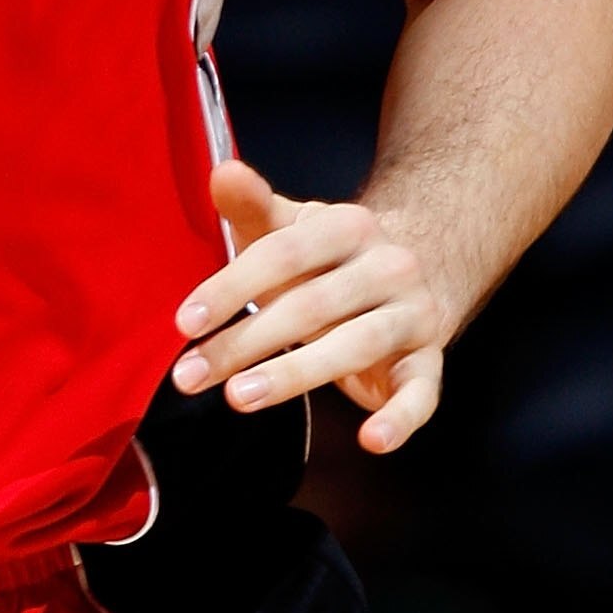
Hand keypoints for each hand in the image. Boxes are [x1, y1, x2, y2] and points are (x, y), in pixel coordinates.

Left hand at [173, 164, 447, 454]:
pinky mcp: (429, 362)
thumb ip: (252, 205)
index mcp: (347, 227)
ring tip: (241, 398)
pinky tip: (372, 442)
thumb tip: (221, 170)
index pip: (282, 253)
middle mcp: (387, 267)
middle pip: (310, 305)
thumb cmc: (326, 258)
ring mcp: (413, 315)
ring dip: (296, 375)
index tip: (183, 323)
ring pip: (356, 346)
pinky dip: (401, 419)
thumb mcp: (290, 227)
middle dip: (245, 343)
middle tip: (191, 376)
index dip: (231, 287)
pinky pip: (421, 393)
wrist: (417, 268)